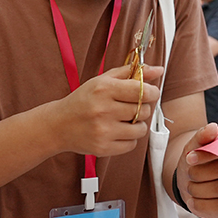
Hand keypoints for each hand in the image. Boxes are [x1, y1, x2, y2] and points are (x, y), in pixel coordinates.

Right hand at [47, 64, 163, 157]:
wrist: (58, 125)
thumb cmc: (83, 100)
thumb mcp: (103, 80)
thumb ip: (131, 72)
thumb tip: (158, 69)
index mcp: (104, 89)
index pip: (142, 91)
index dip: (152, 92)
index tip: (150, 92)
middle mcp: (103, 110)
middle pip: (143, 110)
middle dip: (142, 108)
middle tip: (132, 106)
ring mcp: (103, 131)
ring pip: (140, 129)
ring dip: (138, 124)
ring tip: (126, 120)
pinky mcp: (103, 148)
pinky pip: (132, 145)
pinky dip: (129, 139)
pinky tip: (118, 132)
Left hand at [176, 123, 217, 217]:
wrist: (193, 179)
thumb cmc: (198, 161)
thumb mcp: (195, 146)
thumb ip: (202, 136)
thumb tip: (213, 128)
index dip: (207, 156)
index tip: (189, 158)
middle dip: (199, 173)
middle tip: (189, 173)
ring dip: (197, 189)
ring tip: (191, 185)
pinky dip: (200, 205)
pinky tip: (192, 200)